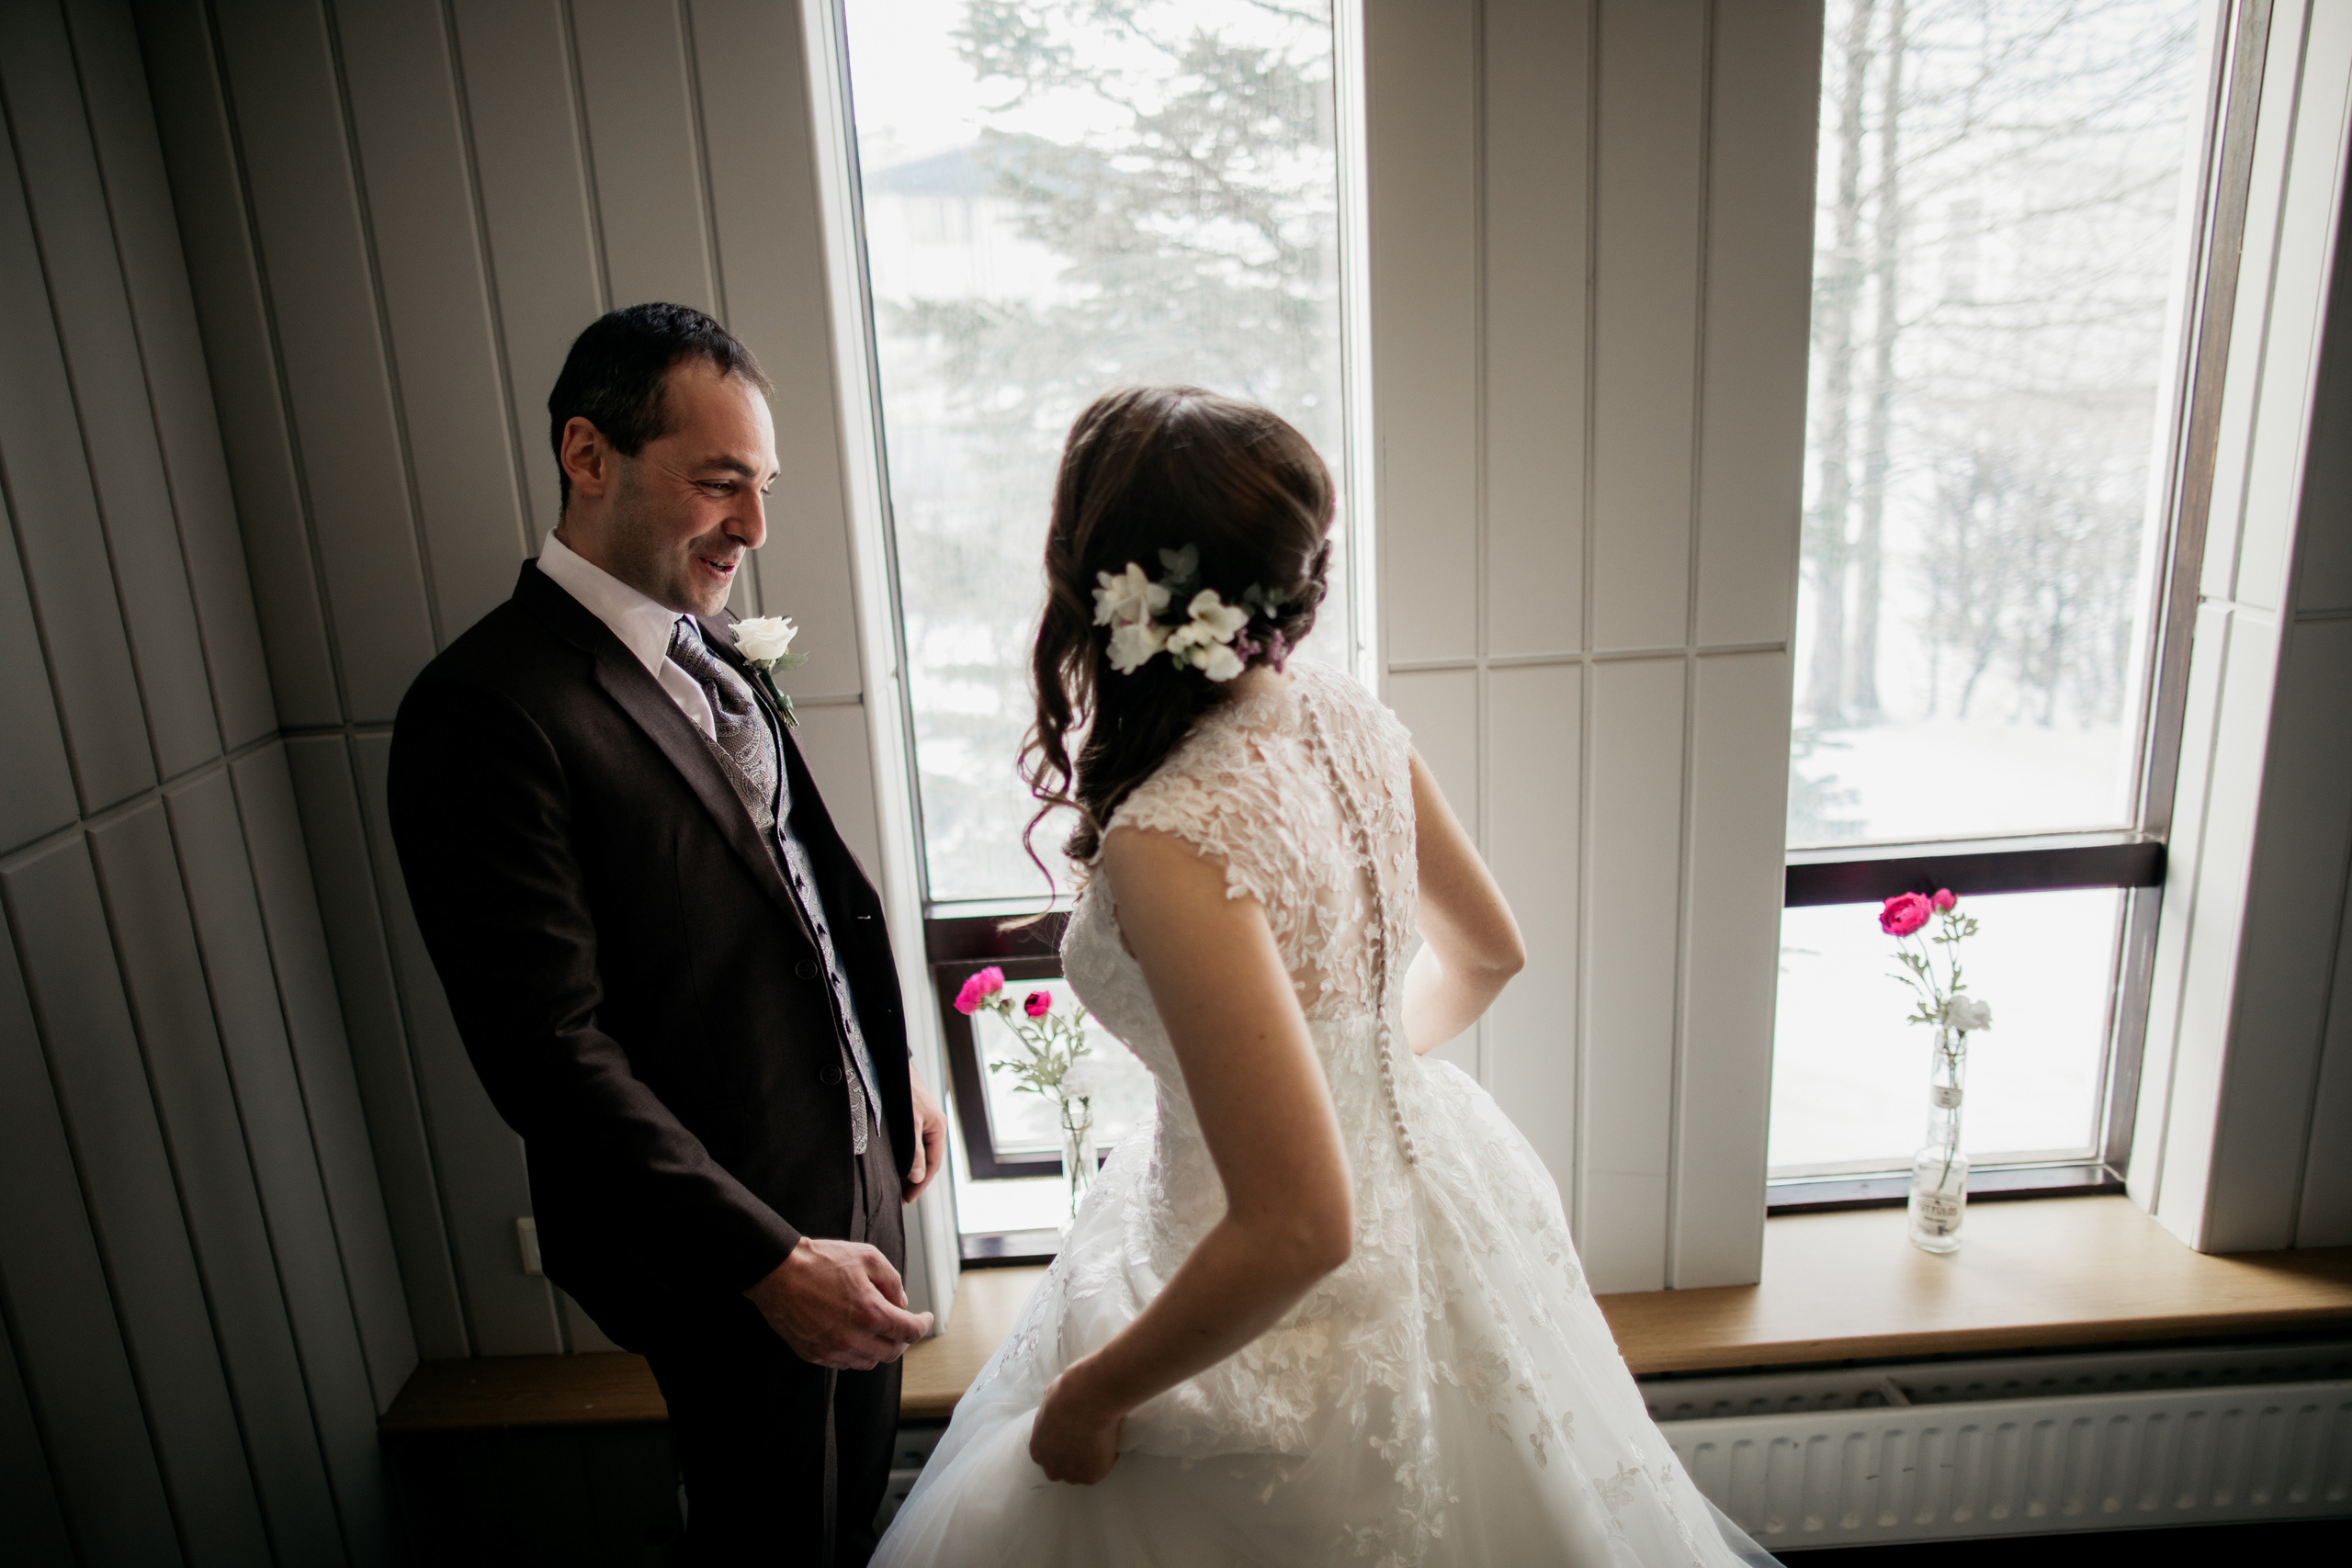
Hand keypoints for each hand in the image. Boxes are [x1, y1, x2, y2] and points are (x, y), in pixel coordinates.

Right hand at [744, 1237, 932, 1368]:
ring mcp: (831, 1350)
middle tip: (902, 1324)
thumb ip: (892, 1281)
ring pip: (869, 1361)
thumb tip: (901, 1302)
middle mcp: (852, 1338)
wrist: (777, 1271)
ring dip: (879, 1347)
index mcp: (870, 1313)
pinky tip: (852, 1334)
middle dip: (902, 1338)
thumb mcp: (867, 1257)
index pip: (909, 1332)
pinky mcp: (813, 1355)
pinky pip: (844, 1363)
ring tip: (875, 1328)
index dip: (923, 1324)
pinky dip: (855, 1352)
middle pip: (892, 1352)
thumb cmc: (819, 1261)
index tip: (926, 1318)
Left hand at [904, 1069, 948, 1202]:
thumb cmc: (904, 1091)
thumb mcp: (910, 1123)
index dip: (920, 1184)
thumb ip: (914, 1151)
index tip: (907, 1199)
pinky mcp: (914, 1118)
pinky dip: (906, 1157)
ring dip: (910, 1169)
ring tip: (897, 1185)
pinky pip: (914, 1144)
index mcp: (939, 1128)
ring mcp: (925, 1122)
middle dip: (916, 1180)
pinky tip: (896, 1164)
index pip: (933, 1165)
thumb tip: (916, 1177)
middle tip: (901, 1197)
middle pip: (928, 1161)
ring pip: (920, 1153)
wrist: (894, 1065)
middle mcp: (935, 1126)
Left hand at [1028, 1364, 1123, 1484]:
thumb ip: (1051, 1408)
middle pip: (1060, 1470)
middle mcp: (1050, 1464)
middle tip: (1087, 1443)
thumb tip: (1056, 1400)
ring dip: (1089, 1462)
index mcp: (1038, 1446)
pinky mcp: (1090, 1476)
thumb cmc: (1069, 1391)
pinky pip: (1101, 1469)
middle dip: (1071, 1460)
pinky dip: (1108, 1458)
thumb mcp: (1051, 1396)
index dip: (1058, 1449)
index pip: (1044, 1456)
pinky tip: (1112, 1442)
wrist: (1088, 1399)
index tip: (1070, 1439)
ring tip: (1103, 1443)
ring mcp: (1070, 1473)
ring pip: (1081, 1473)